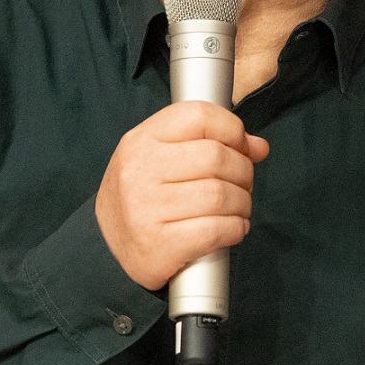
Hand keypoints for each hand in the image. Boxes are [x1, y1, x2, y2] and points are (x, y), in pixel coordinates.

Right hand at [95, 101, 270, 289]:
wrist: (105, 248)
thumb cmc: (143, 196)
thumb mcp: (162, 157)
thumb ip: (207, 143)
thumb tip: (259, 146)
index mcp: (142, 140)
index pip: (199, 116)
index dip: (233, 129)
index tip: (242, 146)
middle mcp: (140, 170)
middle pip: (217, 157)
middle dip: (244, 171)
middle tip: (243, 184)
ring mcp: (146, 209)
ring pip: (221, 195)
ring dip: (242, 204)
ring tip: (238, 209)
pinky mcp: (158, 245)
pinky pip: (215, 230)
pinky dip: (235, 229)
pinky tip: (232, 229)